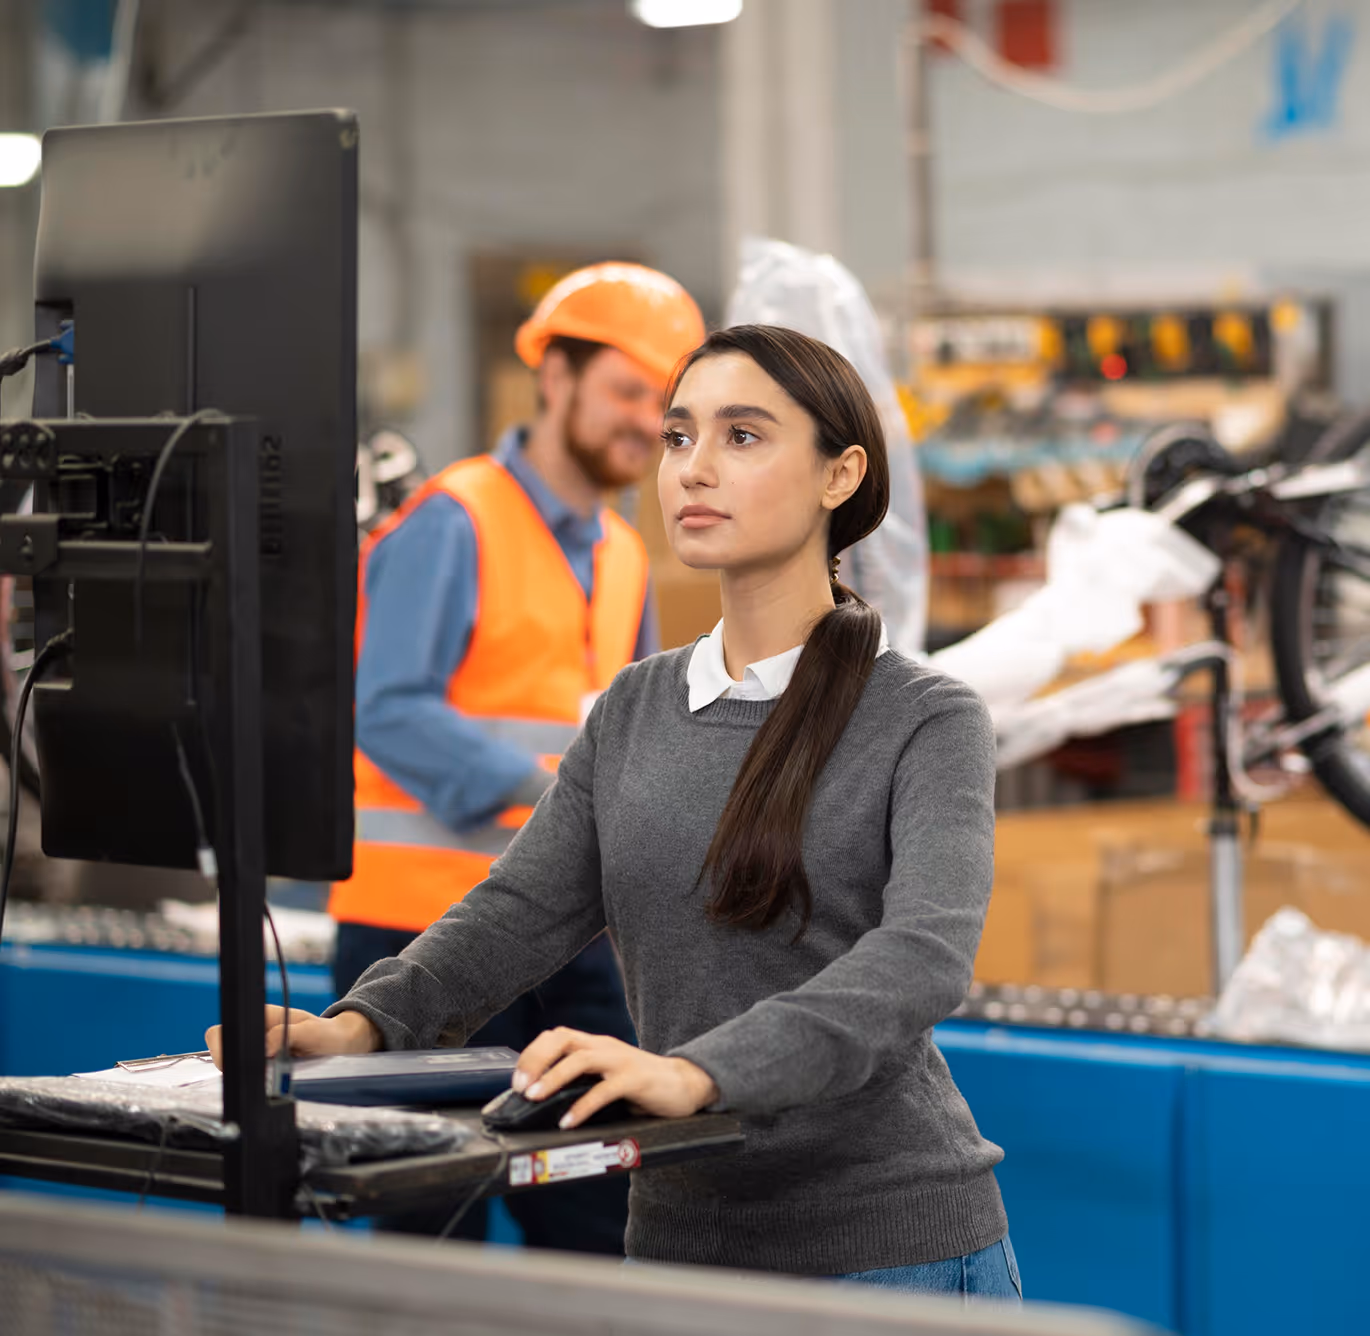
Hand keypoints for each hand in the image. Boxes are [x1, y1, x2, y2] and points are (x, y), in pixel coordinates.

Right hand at [205, 1006, 380, 1069]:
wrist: (344, 1044)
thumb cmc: (329, 1034)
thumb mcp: (312, 1032)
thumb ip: (287, 1035)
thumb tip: (265, 1048)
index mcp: (262, 1019)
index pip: (221, 1032)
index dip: (221, 1049)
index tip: (234, 1064)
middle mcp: (256, 1034)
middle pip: (222, 1051)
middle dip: (232, 1066)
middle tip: (258, 1073)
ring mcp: (259, 1051)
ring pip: (234, 1067)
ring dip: (247, 1075)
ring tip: (272, 1075)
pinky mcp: (266, 1067)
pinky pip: (249, 1077)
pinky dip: (256, 1082)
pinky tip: (273, 1082)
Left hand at [513, 1027, 719, 1130]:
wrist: (685, 1083)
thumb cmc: (642, 1083)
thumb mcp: (607, 1076)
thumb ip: (582, 1081)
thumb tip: (544, 1100)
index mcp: (596, 1045)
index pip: (556, 1036)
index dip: (532, 1054)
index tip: (515, 1080)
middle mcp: (605, 1047)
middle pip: (563, 1039)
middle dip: (536, 1059)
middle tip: (519, 1086)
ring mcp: (620, 1061)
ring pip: (581, 1059)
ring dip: (553, 1077)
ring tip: (534, 1097)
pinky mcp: (635, 1079)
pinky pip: (605, 1090)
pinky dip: (583, 1106)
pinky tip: (569, 1121)